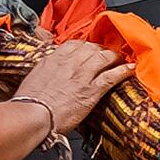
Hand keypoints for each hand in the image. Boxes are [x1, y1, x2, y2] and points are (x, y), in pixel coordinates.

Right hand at [13, 41, 129, 132]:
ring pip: (105, 58)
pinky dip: (124, 71)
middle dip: (102, 50)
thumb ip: (45, 72)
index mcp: (55, 58)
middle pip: (93, 48)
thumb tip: (48, 73)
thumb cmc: (29, 102)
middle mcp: (70, 63)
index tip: (90, 49)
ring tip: (122, 58)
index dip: (86, 46)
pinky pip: (112, 76)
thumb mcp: (34, 78)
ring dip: (115, 57)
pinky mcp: (92, 90)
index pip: (76, 44)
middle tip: (108, 54)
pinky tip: (130, 69)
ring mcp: (83, 75)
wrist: (32, 115)